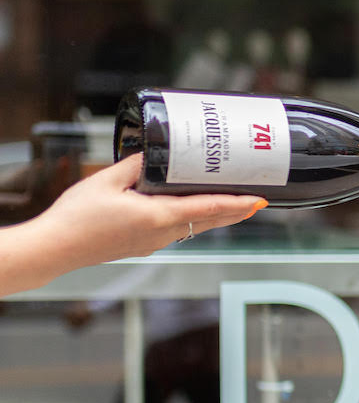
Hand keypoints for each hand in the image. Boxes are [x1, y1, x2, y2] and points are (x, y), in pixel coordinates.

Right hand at [0, 154, 265, 296]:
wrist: (56, 248)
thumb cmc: (77, 218)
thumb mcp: (106, 180)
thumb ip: (134, 165)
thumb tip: (152, 155)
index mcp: (158, 217)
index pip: (209, 209)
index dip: (237, 204)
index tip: (259, 200)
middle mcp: (162, 234)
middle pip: (209, 222)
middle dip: (235, 211)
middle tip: (257, 201)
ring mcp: (153, 243)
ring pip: (194, 228)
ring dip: (215, 217)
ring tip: (234, 205)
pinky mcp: (143, 246)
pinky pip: (177, 232)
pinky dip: (193, 221)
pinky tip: (192, 212)